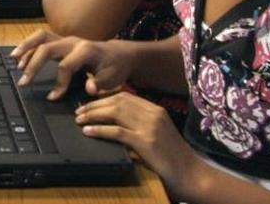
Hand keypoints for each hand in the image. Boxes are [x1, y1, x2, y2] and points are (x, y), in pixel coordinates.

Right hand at [10, 30, 135, 99]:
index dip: (59, 83)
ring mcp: (66, 40)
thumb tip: (89, 89)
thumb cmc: (115, 67)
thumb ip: (99, 84)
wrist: (120, 55)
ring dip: (26, 47)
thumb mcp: (112, 79)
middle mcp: (73, 42)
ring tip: (13, 59)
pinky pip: (41, 39)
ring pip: (41, 36)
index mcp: (86, 51)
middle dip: (33, 64)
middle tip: (24, 81)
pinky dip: (28, 46)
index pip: (65, 66)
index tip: (53, 97)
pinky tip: (19, 57)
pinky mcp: (61, 41)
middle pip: (47, 48)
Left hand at [75, 92, 201, 191]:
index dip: (103, 98)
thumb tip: (109, 121)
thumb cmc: (172, 158)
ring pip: (115, 112)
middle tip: (78, 112)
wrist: (191, 174)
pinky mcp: (146, 142)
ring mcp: (150, 127)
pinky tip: (88, 131)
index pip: (124, 96)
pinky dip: (99, 129)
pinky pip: (117, 131)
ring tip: (80, 120)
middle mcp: (153, 114)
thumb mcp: (156, 134)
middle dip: (94, 105)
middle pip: (117, 101)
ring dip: (93, 115)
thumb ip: (137, 125)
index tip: (88, 104)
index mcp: (156, 110)